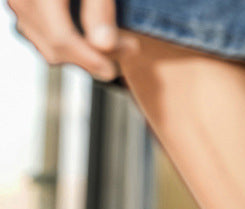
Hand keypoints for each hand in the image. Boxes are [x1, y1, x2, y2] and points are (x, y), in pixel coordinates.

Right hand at [7, 0, 137, 80]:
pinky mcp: (21, 4)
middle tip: (129, 48)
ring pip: (47, 45)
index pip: (62, 39)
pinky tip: (93, 34)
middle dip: (93, 57)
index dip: (91, 60)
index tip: (116, 69)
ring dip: (82, 52)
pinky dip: (68, 42)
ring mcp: (17, 2)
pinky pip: (40, 34)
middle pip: (55, 47)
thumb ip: (99, 7)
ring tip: (117, 42)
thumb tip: (104, 46)